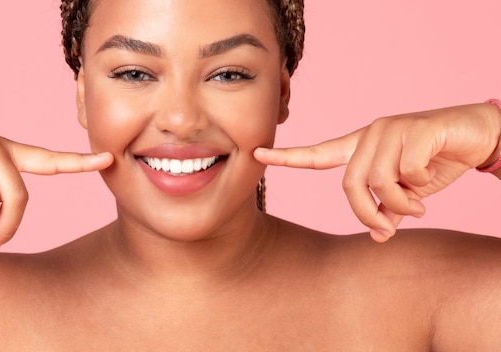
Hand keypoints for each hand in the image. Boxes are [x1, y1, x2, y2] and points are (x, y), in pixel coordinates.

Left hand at [255, 103, 500, 241]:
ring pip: (378, 181)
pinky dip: (420, 186)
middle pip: (349, 185)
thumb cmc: (436, 161)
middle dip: (368, 213)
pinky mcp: (417, 128)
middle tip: (391, 226)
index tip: (255, 154)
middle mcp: (370, 134)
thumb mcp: (407, 192)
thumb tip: (379, 233)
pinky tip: (432, 180)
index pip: (318, 154)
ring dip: (401, 203)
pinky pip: (406, 172)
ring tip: (418, 205)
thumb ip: (386, 207)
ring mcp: (392, 129)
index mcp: (361, 147)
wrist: (479, 134)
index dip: (287, 158)